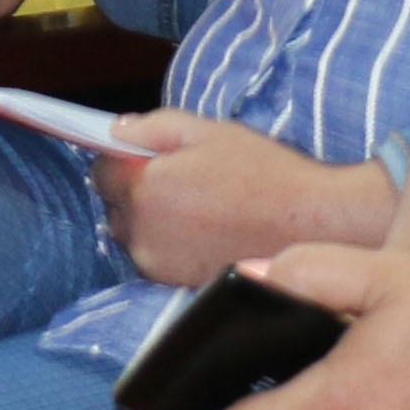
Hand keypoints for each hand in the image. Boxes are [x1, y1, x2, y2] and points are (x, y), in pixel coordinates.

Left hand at [101, 109, 391, 286]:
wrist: (310, 223)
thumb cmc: (264, 173)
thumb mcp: (207, 130)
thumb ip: (152, 126)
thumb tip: (115, 131)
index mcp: (145, 187)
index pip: (99, 171)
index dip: (122, 159)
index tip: (145, 156)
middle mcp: (142, 231)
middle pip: (115, 206)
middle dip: (136, 190)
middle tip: (182, 178)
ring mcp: (158, 263)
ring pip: (134, 234)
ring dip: (151, 219)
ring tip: (198, 205)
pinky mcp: (177, 282)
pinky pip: (156, 256)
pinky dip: (169, 243)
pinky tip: (205, 228)